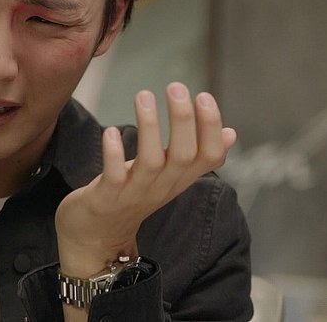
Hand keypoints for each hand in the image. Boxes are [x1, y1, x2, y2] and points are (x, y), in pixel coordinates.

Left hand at [55, 82, 236, 279]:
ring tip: (144, 95)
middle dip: (183, 119)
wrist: (95, 239)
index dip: (211, 128)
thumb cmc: (130, 199)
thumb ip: (195, 155)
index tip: (204, 96)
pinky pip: (114, 176)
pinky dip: (114, 154)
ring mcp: (134, 194)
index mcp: (179, 180)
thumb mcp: (168, 178)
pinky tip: (111, 131)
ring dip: (149, 128)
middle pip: (184, 155)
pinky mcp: (106, 199)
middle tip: (177, 87)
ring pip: (151, 162)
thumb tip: (231, 132)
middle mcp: (162, 187)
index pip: (210, 157)